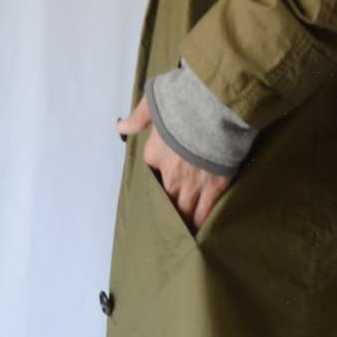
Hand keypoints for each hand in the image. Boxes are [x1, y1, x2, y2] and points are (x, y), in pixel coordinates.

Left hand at [116, 94, 233, 235]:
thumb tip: (119, 127)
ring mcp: (194, 184)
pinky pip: (207, 211)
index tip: (161, 185)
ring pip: (187, 211)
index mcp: (154, 154)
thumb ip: (137, 118)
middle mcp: (171, 175)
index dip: (157, 180)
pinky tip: (202, 232)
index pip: (151, 174)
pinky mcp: (216, 186)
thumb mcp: (153, 102)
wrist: (215, 105)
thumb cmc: (183, 101)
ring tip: (185, 235)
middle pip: (167, 202)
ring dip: (185, 223)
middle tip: (168, 227)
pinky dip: (203, 222)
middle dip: (168, 214)